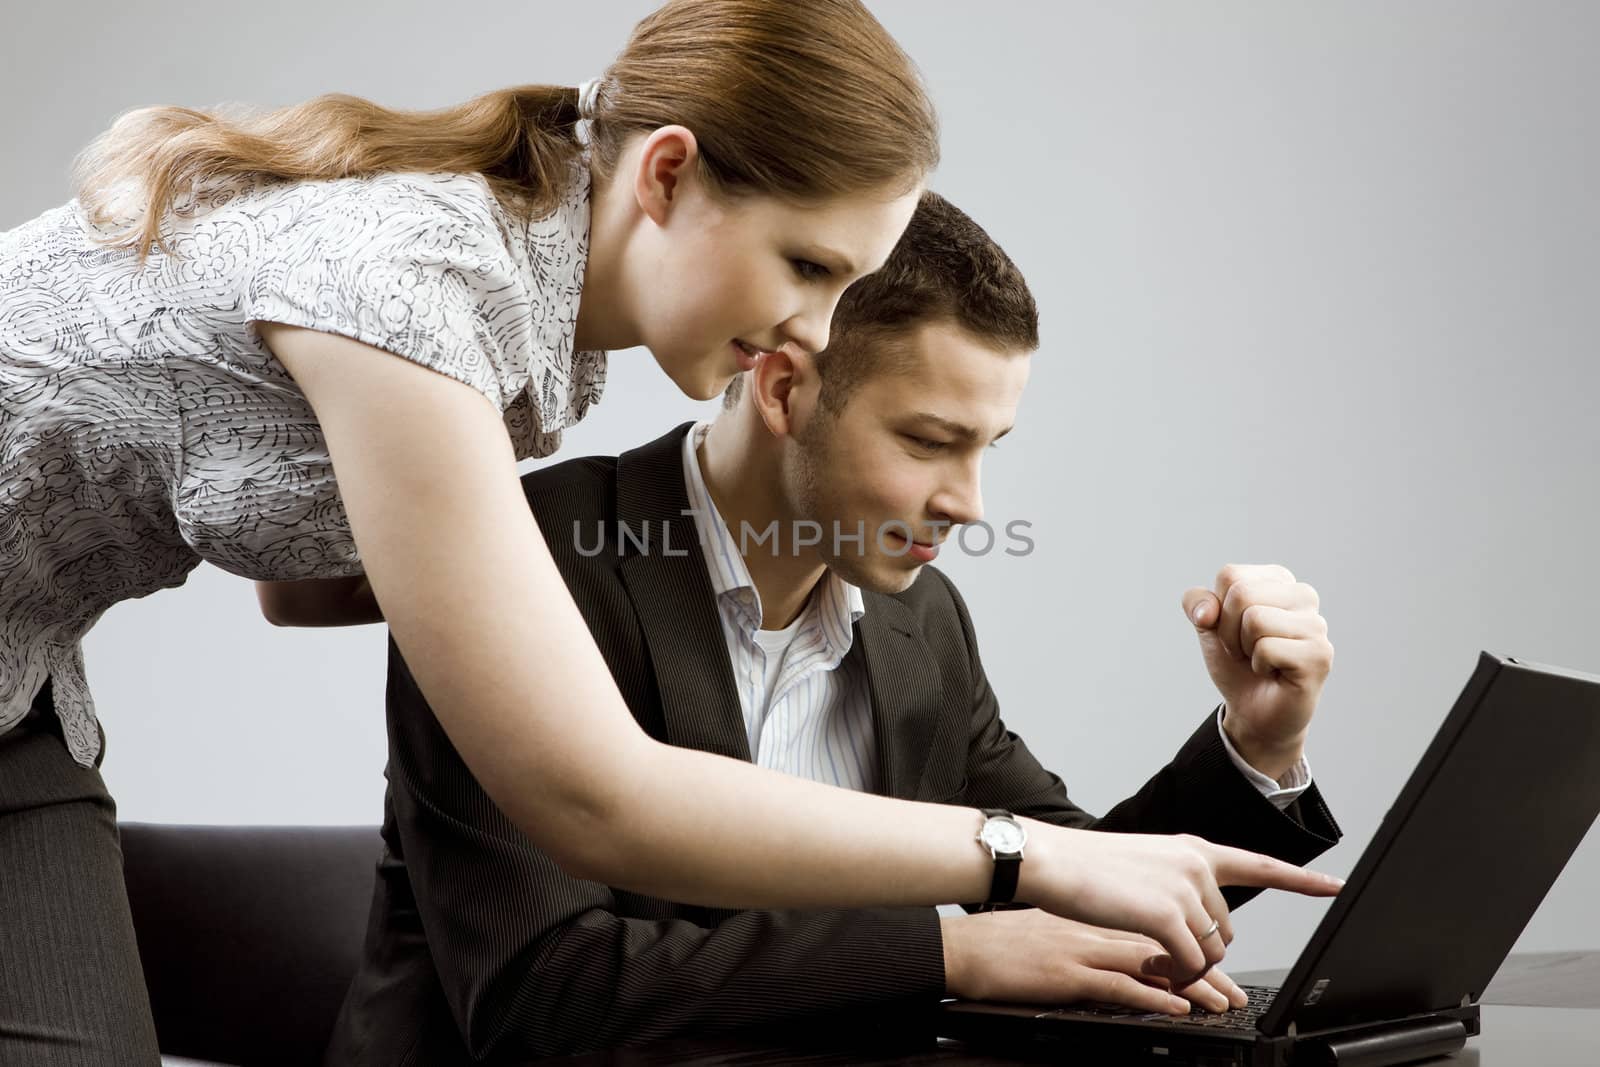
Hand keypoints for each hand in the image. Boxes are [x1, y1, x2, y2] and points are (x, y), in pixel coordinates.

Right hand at [942, 909, 1251, 1014]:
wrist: (959, 946)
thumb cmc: (996, 941)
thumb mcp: (1050, 927)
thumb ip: (1085, 931)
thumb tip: (1114, 945)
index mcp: (1093, 914)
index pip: (1155, 916)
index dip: (1191, 933)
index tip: (1226, 942)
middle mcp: (1095, 926)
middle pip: (1165, 942)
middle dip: (1205, 968)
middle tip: (1235, 991)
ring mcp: (1084, 947)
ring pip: (1154, 964)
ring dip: (1193, 985)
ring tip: (1224, 1004)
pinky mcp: (1069, 971)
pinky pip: (1121, 985)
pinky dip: (1153, 996)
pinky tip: (1178, 1006)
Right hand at [1020, 822, 1342, 985]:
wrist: (1050, 860)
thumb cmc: (1085, 867)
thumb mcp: (1143, 866)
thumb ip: (1177, 884)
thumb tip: (1196, 921)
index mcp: (1192, 850)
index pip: (1258, 864)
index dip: (1299, 879)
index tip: (1333, 884)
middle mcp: (1196, 865)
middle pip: (1227, 930)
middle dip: (1200, 949)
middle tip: (1163, 952)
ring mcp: (1185, 890)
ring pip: (1210, 951)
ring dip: (1184, 966)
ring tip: (1151, 956)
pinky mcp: (1167, 916)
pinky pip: (1189, 964)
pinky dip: (1174, 975)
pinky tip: (1153, 966)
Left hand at [1183, 563, 1333, 778]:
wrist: (1253, 710)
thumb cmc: (1236, 663)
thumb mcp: (1207, 626)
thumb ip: (1197, 603)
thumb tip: (1207, 612)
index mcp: (1278, 579)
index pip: (1230, 575)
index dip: (1218, 610)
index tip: (1234, 631)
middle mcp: (1303, 595)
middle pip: (1241, 593)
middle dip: (1228, 630)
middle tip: (1245, 650)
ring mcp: (1316, 624)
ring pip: (1255, 618)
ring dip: (1244, 648)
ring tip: (1260, 660)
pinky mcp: (1320, 654)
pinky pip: (1267, 648)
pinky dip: (1259, 665)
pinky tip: (1275, 672)